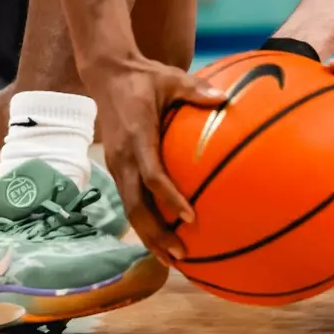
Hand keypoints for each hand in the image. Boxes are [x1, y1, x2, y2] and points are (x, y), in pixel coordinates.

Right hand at [88, 54, 223, 262]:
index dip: (169, 198)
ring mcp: (117, 165)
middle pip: (136, 206)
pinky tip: (163, 236)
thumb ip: (196, 90)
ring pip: (130, 209)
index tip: (189, 217)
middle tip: (181, 255)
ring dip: (148, 236)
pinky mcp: (117, 167)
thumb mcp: (171, 78)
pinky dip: (145, 221)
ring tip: (172, 260)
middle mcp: (123, 157)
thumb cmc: (144, 77)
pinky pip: (130, 200)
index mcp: (137, 138)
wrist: (107, 74)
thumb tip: (226, 98)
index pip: (152, 175)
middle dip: (156, 234)